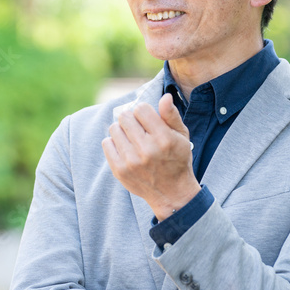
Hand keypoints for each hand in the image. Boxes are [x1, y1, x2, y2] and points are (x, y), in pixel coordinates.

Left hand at [102, 94, 200, 220]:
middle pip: (125, 117)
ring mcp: (131, 161)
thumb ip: (171, 115)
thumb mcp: (182, 136)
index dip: (144, 112)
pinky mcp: (119, 170)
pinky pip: (107, 143)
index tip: (147, 120)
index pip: (141, 109)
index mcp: (163, 139)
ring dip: (122, 130)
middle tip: (138, 129)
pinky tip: (125, 148)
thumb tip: (164, 96)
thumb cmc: (177, 160)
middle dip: (131, 119)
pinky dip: (114, 143)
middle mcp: (147, 150)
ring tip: (132, 139)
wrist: (171, 193)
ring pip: (114, 128)